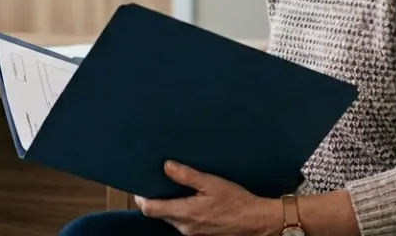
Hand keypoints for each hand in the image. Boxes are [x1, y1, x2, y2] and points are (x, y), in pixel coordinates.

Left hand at [135, 161, 279, 235]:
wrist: (256, 220)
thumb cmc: (237, 201)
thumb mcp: (212, 183)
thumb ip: (187, 175)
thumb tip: (166, 166)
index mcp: (186, 213)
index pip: (151, 209)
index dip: (142, 198)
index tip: (139, 187)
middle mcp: (185, 227)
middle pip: (159, 214)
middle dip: (155, 200)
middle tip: (156, 183)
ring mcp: (192, 233)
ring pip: (171, 219)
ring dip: (169, 206)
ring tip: (174, 189)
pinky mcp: (200, 235)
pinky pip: (183, 223)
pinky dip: (180, 212)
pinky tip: (189, 200)